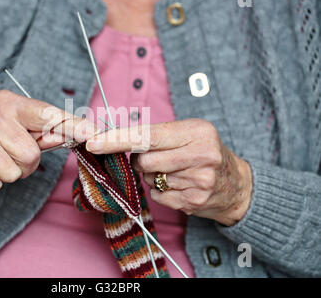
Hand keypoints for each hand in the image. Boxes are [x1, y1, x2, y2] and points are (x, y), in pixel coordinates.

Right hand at [0, 90, 95, 192]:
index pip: (46, 114)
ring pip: (16, 171)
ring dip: (9, 173)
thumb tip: (71, 135)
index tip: (91, 133)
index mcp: (8, 102)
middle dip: (26, 162)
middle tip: (8, 154)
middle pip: (31, 153)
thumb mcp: (13, 125)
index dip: (71, 125)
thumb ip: (41, 131)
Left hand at [85, 119, 252, 225]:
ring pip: (149, 178)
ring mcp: (198, 180)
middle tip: (157, 159)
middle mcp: (200, 154)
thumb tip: (116, 141)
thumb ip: (157, 135)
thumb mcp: (190, 133)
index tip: (94, 143)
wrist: (238, 185)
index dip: (117, 140)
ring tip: (175, 172)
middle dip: (141, 161)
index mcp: (197, 131)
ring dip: (153, 176)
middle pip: (144, 160)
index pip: (147, 135)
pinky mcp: (194, 201)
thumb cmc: (205, 153)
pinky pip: (157, 196)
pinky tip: (180, 186)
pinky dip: (161, 191)